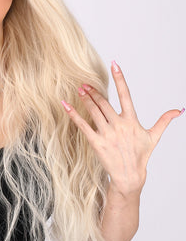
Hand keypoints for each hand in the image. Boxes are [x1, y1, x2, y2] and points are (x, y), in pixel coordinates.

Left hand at [61, 61, 183, 195]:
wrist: (129, 176)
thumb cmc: (140, 155)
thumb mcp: (153, 136)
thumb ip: (164, 121)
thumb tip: (179, 110)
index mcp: (132, 121)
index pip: (126, 95)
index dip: (120, 78)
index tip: (114, 64)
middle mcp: (119, 125)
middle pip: (104, 102)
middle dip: (94, 91)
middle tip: (85, 82)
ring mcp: (107, 134)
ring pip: (94, 111)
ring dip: (85, 98)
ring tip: (79, 89)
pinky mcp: (96, 142)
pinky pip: (83, 125)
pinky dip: (73, 114)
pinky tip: (66, 105)